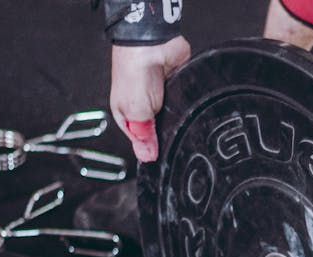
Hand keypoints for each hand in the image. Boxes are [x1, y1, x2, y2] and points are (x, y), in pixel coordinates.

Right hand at [110, 35, 190, 161]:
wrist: (152, 45)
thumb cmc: (134, 72)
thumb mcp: (135, 113)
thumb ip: (143, 135)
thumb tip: (146, 156)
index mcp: (126, 115)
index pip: (140, 140)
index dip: (150, 148)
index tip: (160, 155)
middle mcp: (143, 107)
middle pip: (157, 130)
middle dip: (165, 134)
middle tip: (171, 136)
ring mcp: (160, 98)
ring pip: (172, 118)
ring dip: (176, 119)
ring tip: (176, 117)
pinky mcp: (176, 89)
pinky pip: (184, 104)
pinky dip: (186, 106)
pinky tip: (186, 107)